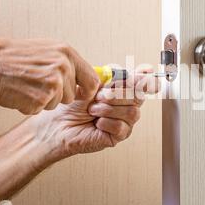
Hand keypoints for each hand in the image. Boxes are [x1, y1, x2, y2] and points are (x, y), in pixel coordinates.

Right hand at [0, 37, 98, 114]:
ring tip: (28, 86)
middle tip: (38, 85)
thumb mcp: (48, 51)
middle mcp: (63, 67)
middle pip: (73, 96)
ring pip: (57, 104)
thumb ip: (68, 64)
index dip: (88, 91)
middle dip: (59, 96)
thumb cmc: (14, 58)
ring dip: (44, 101)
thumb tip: (87, 77)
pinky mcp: (40, 98)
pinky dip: (30, 106)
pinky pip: (41, 110)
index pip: (92, 80)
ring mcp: (52, 83)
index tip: (82, 94)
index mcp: (67, 53)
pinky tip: (20, 93)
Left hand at [26, 68, 159, 163]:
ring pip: (132, 112)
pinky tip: (96, 122)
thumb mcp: (92, 84)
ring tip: (93, 110)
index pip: (143, 83)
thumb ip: (115, 76)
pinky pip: (122, 127)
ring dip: (108, 109)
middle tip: (99, 96)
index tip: (142, 73)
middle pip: (138, 96)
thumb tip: (137, 69)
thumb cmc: (73, 104)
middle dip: (117, 94)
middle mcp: (126, 105)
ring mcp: (125, 121)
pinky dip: (106, 122)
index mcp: (122, 90)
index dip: (145, 79)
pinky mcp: (119, 136)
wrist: (59, 124)